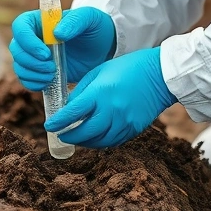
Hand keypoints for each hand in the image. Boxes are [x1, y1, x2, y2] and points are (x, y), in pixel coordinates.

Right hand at [9, 6, 116, 90]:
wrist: (104, 48)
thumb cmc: (96, 27)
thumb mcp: (90, 18)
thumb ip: (75, 21)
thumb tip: (57, 33)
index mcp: (41, 20)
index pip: (20, 26)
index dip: (27, 41)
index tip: (46, 53)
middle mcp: (34, 37)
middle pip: (16, 49)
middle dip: (31, 62)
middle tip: (51, 68)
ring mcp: (35, 55)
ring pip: (19, 65)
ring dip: (32, 74)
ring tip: (52, 75)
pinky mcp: (41, 71)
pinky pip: (26, 79)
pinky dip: (33, 83)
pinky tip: (48, 82)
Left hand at [45, 46, 176, 147]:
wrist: (160, 74)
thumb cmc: (128, 68)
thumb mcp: (99, 72)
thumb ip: (82, 91)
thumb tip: (67, 108)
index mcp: (101, 92)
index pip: (73, 113)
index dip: (58, 122)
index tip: (49, 126)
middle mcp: (112, 110)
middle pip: (84, 132)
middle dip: (69, 136)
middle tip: (61, 135)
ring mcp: (124, 122)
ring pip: (98, 141)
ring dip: (84, 142)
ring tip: (76, 137)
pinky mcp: (134, 129)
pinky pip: (113, 141)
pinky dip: (100, 141)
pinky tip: (94, 137)